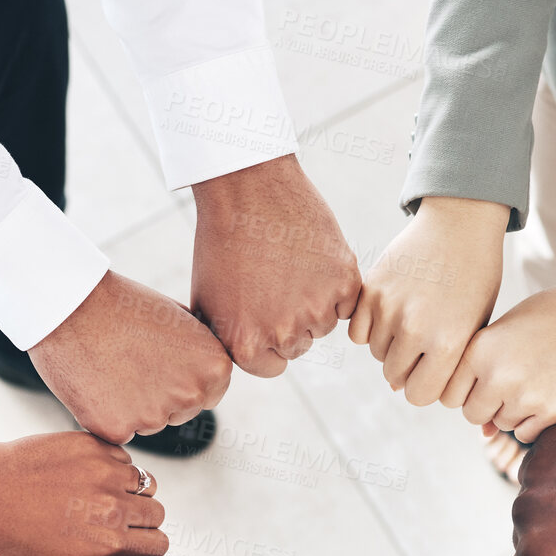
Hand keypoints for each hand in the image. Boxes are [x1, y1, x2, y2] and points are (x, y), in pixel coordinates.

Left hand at [0, 431, 167, 555]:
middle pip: (157, 513)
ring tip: (106, 493)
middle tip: (121, 516)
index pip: (158, 544)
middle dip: (144, 518)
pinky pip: (123, 457)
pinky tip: (88, 474)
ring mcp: (105, 473)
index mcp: (108, 545)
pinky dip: (114, 465)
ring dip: (131, 489)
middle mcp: (113, 509)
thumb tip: (131, 554)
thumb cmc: (16, 536)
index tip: (133, 540)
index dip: (147, 544)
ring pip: (144, 482)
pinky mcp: (93, 446)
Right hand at [31, 271, 231, 442]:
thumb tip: (209, 374)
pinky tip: (93, 383)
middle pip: (178, 413)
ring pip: (147, 424)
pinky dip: (104, 414)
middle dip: (158, 396)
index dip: (180, 379)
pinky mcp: (117, 429)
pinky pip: (116, 432)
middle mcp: (191, 395)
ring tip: (109, 367)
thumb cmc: (123, 305)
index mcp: (215, 367)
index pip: (207, 394)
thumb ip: (200, 353)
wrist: (71, 304)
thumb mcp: (180, 321)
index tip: (158, 360)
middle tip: (129, 362)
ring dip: (130, 406)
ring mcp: (155, 416)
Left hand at [191, 155, 361, 377]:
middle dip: (291, 320)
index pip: (273, 365)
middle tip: (276, 281)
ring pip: (325, 323)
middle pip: (300, 345)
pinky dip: (336, 283)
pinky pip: (348, 300)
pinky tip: (311, 258)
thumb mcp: (207, 303)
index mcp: (247, 346)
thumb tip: (244, 364)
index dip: (268, 338)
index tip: (263, 310)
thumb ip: (228, 343)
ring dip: (315, 301)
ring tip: (291, 265)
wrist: (246, 190)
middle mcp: (284, 334)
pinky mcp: (344, 281)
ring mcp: (317, 308)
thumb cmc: (221, 244)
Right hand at [349, 198, 508, 405]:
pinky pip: (357, 333)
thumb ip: (443, 365)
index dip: (427, 386)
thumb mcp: (473, 326)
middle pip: (396, 377)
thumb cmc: (474, 279)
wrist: (460, 224)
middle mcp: (415, 328)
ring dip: (390, 345)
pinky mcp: (370, 290)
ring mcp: (389, 308)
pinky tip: (391, 312)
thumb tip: (396, 388)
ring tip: (412, 319)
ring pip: (377, 353)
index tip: (435, 370)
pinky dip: (370, 329)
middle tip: (424, 342)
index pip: (421, 396)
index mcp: (448, 343)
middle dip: (408, 366)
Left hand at [442, 268, 555, 440]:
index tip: (483, 381)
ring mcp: (525, 395)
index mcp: (479, 350)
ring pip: (501, 424)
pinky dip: (535, 421)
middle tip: (512, 383)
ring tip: (536, 379)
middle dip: (488, 405)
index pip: (450, 396)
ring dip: (514, 411)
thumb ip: (481, 375)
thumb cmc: (546, 318)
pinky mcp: (553, 410)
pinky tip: (548, 392)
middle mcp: (497, 374)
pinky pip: (527, 434)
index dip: (466, 391)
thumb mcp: (503, 334)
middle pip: (473, 414)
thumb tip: (483, 431)